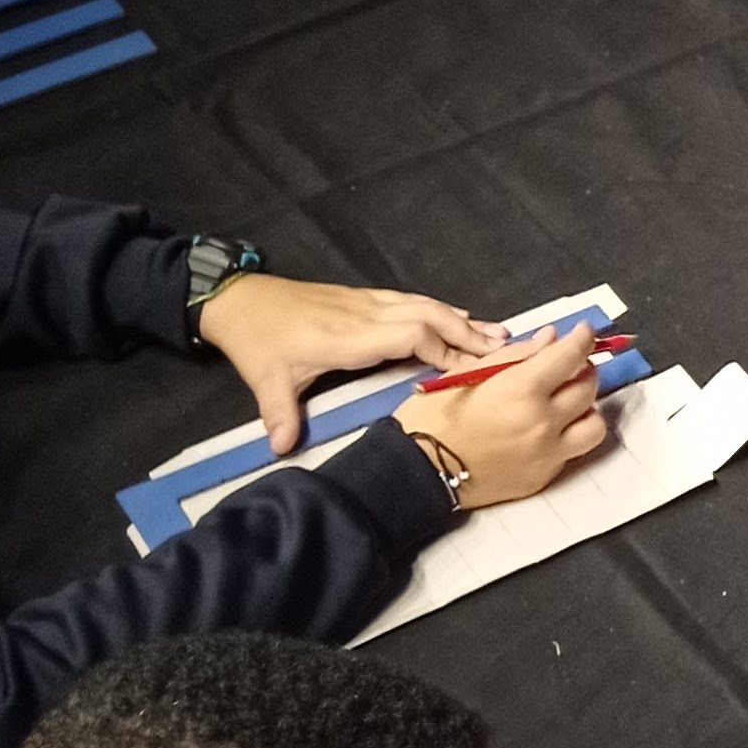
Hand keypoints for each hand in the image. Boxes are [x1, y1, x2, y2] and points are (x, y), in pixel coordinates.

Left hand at [196, 270, 507, 450]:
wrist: (238, 299)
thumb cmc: (258, 340)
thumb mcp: (267, 380)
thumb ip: (282, 415)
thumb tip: (283, 450)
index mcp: (349, 336)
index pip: (411, 334)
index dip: (446, 350)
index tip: (474, 370)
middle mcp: (366, 314)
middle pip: (430, 316)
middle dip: (470, 334)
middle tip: (508, 351)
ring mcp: (367, 302)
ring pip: (426, 305)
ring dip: (463, 320)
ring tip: (500, 334)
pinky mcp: (364, 298)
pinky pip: (414, 301)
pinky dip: (443, 311)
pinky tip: (461, 319)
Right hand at [392, 322, 611, 505]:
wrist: (417, 470)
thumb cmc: (432, 418)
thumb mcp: (467, 373)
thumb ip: (517, 355)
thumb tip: (549, 339)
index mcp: (522, 390)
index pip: (572, 356)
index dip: (583, 339)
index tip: (583, 333)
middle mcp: (542, 422)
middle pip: (588, 388)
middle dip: (582, 370)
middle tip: (567, 367)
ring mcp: (547, 453)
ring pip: (594, 424)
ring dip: (585, 408)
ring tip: (564, 403)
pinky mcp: (543, 476)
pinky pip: (574, 451)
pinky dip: (569, 434)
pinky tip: (548, 428)